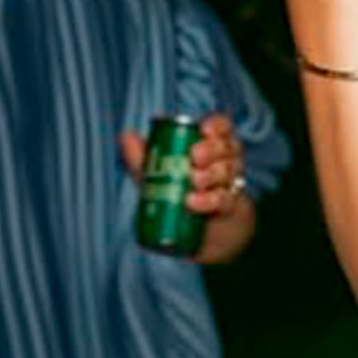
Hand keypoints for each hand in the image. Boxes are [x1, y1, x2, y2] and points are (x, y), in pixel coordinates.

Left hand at [120, 113, 251, 221]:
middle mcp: (227, 160)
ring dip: (211, 174)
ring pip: (228, 171)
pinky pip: (224, 199)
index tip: (204, 130)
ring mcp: (231, 182)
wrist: (195, 232)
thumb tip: (127, 135)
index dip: (216, 125)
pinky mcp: (230, 206)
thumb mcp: (158, 176)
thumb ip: (145, 158)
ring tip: (193, 181)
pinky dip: (208, 200)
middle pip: (227, 147)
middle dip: (212, 149)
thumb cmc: (178, 195)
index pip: (222, 127)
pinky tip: (193, 201)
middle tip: (195, 156)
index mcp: (212, 145)